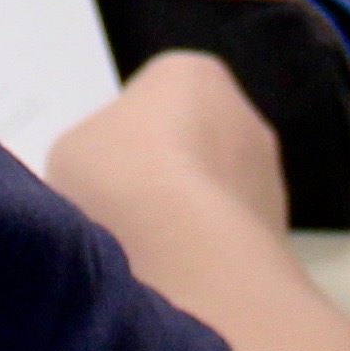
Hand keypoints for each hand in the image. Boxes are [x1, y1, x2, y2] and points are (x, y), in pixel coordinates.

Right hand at [47, 50, 286, 236]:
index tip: (104, 172)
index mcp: (191, 74)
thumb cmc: (120, 180)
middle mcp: (242, 114)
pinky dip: (207, 255)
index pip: (155, 97)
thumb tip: (109, 181)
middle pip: (190, 144)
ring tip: (146, 253)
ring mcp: (268, 176)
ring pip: (213, 195)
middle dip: (160, 176)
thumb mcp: (70, 150)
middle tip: (120, 213)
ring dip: (186, 219)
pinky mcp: (279, 233)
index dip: (124, 136)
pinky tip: (178, 275)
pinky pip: (230, 239)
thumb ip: (94, 152)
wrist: (190, 259)